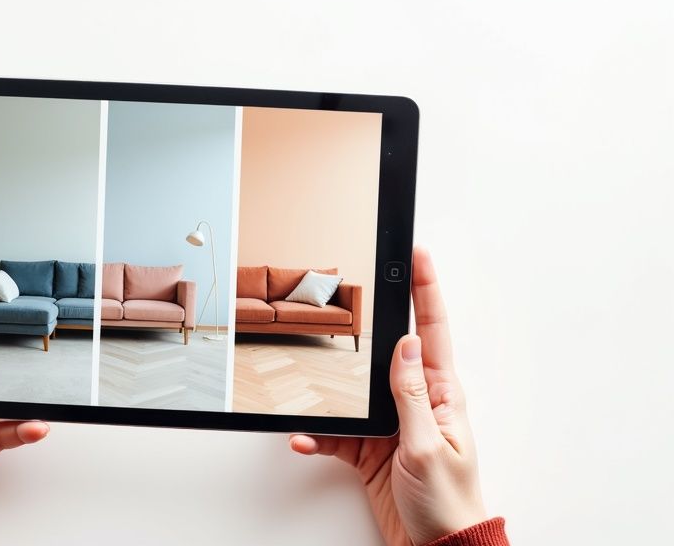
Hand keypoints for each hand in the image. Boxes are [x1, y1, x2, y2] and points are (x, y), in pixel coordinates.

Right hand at [290, 247, 485, 545]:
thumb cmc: (449, 504)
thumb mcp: (428, 446)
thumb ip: (412, 395)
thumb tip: (406, 343)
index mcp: (443, 395)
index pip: (433, 330)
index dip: (427, 289)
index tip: (417, 253)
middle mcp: (417, 404)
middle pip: (386, 352)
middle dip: (365, 328)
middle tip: (350, 294)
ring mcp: (391, 426)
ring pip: (353, 393)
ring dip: (331, 395)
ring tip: (312, 389)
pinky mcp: (370, 451)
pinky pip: (337, 434)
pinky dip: (319, 436)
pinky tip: (307, 437)